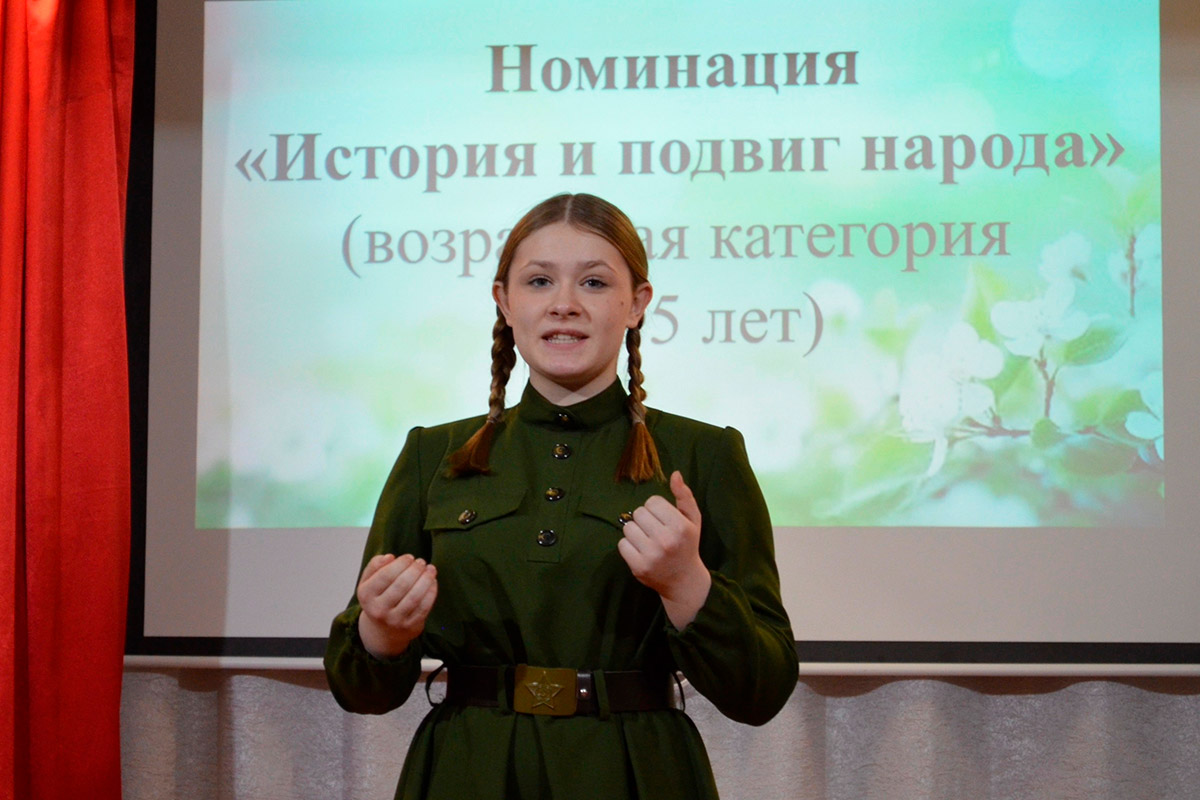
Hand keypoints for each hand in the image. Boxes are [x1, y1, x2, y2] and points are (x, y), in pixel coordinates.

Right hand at [355, 553, 437, 658]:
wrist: (383, 630)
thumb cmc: (378, 598)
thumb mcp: (368, 581)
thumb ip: (375, 565)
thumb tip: (389, 557)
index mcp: (366, 595)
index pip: (386, 575)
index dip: (401, 563)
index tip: (410, 557)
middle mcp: (378, 610)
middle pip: (402, 584)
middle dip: (415, 569)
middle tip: (421, 562)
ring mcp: (394, 620)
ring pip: (415, 596)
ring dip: (426, 579)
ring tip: (430, 569)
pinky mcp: (409, 626)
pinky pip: (424, 607)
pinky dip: (431, 592)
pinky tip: (432, 582)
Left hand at [617, 470, 711, 628]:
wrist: (684, 580)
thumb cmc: (688, 544)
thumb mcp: (693, 519)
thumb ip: (684, 496)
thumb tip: (675, 474)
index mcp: (680, 527)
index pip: (652, 502)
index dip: (657, 508)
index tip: (664, 519)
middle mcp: (666, 541)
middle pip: (639, 512)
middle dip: (646, 519)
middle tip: (655, 530)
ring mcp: (651, 555)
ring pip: (628, 527)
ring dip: (636, 531)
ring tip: (648, 540)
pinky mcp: (638, 567)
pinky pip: (622, 544)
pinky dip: (629, 546)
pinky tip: (642, 551)